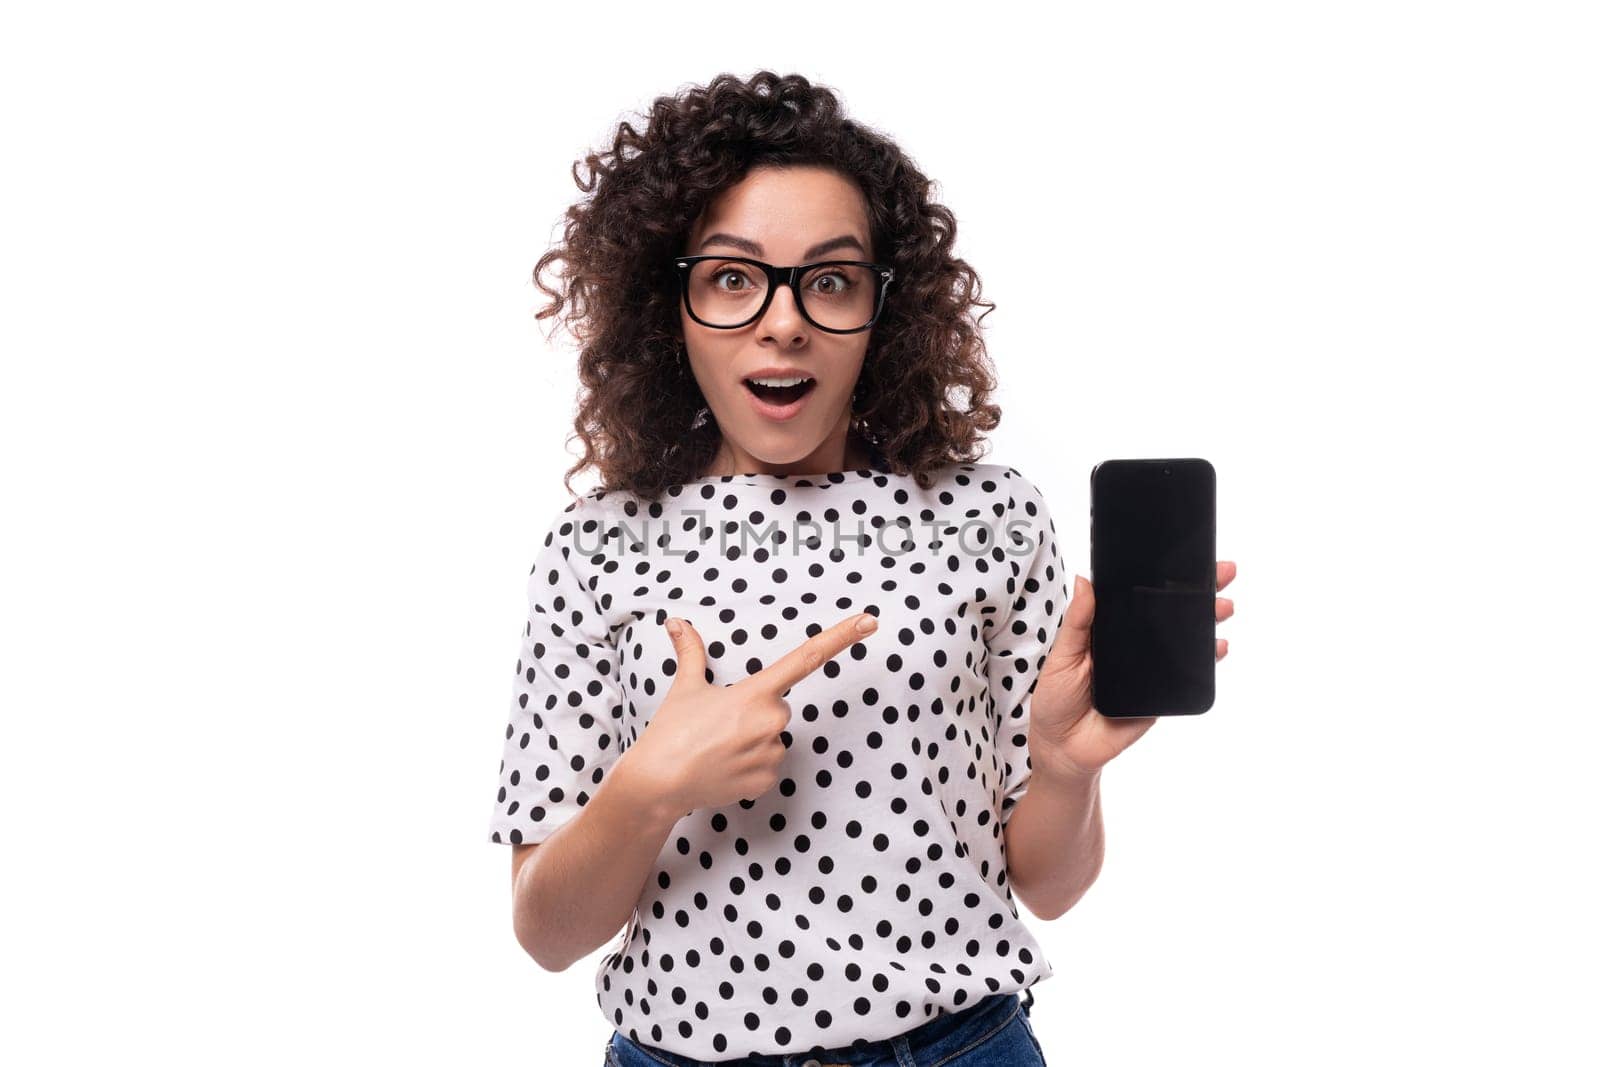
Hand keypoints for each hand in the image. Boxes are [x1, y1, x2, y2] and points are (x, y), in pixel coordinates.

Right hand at [627, 611, 879, 817]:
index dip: (841, 637)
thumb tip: (677, 622)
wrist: (658, 783)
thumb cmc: (672, 732)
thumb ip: (690, 652)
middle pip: (778, 708)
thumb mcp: (685, 687)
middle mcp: (771, 721)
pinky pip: (769, 765)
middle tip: (722, 723)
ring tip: (719, 748)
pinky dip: (751, 766)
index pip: (807, 657)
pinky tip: (725, 767)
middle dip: (756, 712)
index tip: (868, 622)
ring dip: (753, 741)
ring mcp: (772, 753)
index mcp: (756, 693)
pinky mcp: (768, 781)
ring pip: (774, 738)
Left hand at [1026, 561, 1236, 778]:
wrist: (1064, 748)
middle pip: (1170, 614)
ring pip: (1184, 640)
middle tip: (1222, 573)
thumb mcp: (1062, 656)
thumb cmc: (1056, 698)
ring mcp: (1150, 669)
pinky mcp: (1162, 694)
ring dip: (1207, 621)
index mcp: (1109, 629)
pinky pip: (1187, 674)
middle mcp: (1134, 645)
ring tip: (1223, 607)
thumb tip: (1083, 580)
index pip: (1140, 598)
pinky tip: (1217, 647)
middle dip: (1198, 592)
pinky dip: (1206, 660)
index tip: (1185, 558)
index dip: (1162, 578)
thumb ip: (1078, 622)